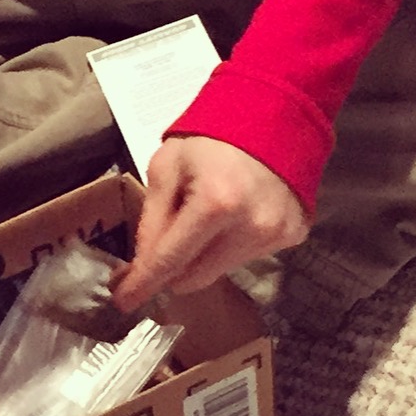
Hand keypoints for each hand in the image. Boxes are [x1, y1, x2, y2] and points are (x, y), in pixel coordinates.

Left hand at [114, 135, 308, 310]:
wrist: (275, 114)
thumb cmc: (212, 137)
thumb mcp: (167, 167)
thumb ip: (152, 219)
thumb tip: (141, 266)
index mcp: (214, 204)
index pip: (169, 260)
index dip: (142, 284)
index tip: (122, 301)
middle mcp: (250, 227)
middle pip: (194, 278)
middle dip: (170, 270)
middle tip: (157, 254)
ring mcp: (276, 234)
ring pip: (220, 271)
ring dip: (203, 256)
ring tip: (207, 218)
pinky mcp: (293, 235)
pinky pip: (247, 257)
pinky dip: (232, 246)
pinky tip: (235, 216)